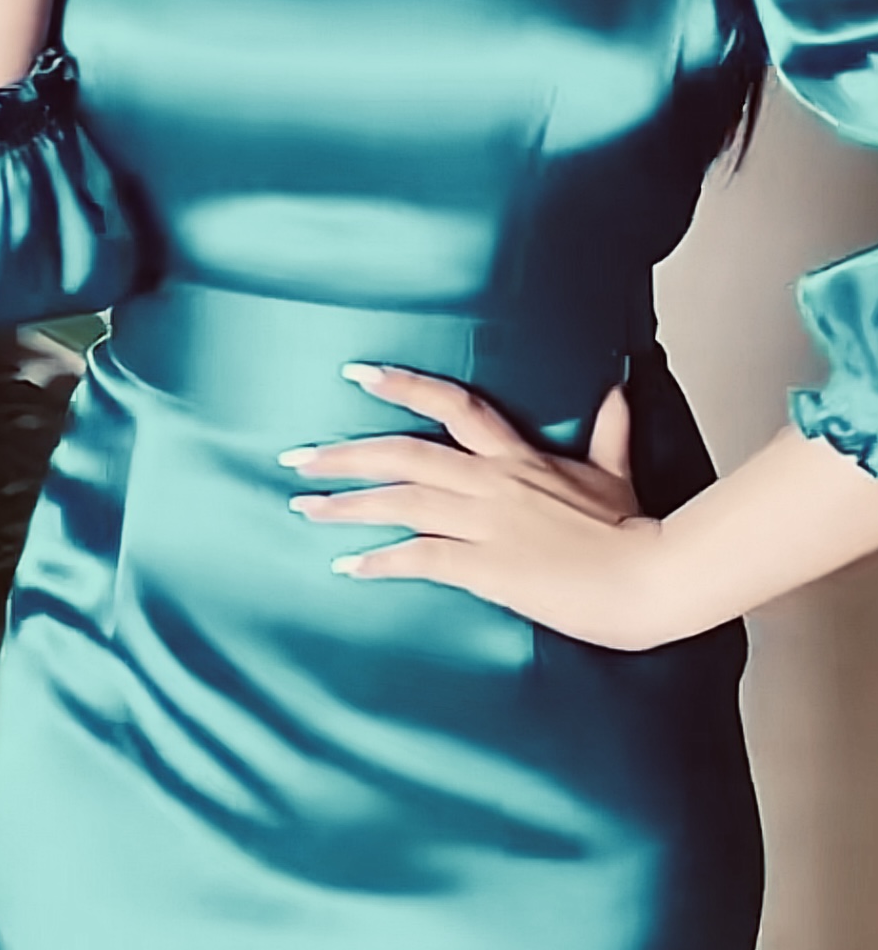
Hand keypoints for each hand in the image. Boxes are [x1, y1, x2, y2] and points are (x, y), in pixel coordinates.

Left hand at [279, 364, 665, 651]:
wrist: (652, 576)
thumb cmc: (634, 529)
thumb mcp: (616, 471)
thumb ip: (609, 431)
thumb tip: (618, 387)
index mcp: (519, 454)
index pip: (454, 404)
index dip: (404, 385)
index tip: (358, 373)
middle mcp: (493, 480)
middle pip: (405, 453)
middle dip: (345, 453)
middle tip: (296, 457)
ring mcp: (487, 523)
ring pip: (402, 502)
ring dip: (347, 505)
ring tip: (303, 508)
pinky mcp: (487, 568)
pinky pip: (420, 558)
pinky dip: (380, 561)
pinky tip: (348, 567)